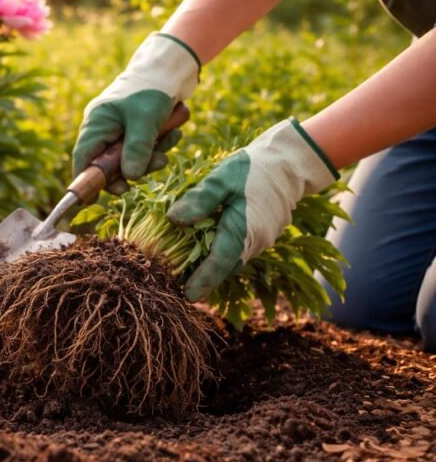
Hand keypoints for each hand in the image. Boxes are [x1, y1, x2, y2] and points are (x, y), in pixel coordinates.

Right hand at [72, 33, 199, 192]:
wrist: (172, 65)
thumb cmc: (153, 89)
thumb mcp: (145, 121)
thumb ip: (136, 150)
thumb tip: (129, 178)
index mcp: (97, 122)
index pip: (83, 158)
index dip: (87, 179)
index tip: (97, 198)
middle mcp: (104, 127)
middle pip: (109, 163)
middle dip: (133, 168)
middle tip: (154, 167)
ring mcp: (120, 128)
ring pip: (129, 157)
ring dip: (150, 157)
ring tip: (168, 143)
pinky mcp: (136, 128)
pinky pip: (143, 148)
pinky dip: (158, 146)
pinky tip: (173, 133)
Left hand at [167, 118, 338, 301]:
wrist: (288, 165)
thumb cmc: (252, 169)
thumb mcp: (221, 179)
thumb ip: (199, 200)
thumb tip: (173, 219)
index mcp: (243, 231)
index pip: (219, 264)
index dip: (201, 281)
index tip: (186, 296)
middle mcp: (254, 243)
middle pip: (223, 268)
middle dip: (200, 278)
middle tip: (173, 284)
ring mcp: (259, 242)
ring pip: (230, 261)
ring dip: (209, 267)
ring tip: (180, 271)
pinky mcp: (259, 237)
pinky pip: (236, 252)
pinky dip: (218, 255)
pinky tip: (199, 250)